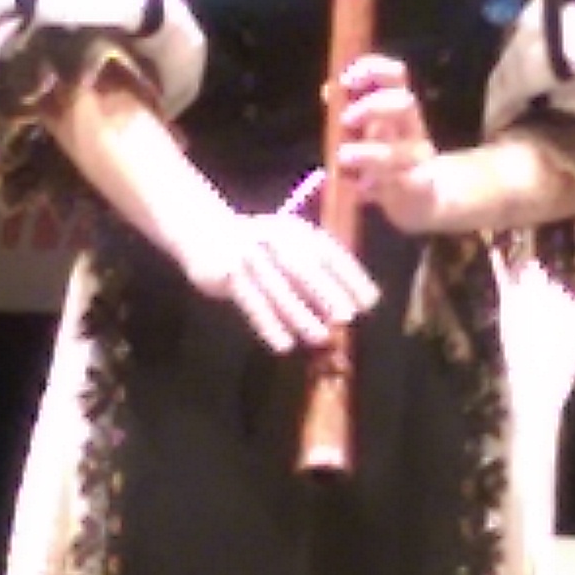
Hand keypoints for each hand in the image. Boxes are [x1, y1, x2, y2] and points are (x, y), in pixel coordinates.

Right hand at [179, 201, 379, 353]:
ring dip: (300, 314)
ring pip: (278, 288)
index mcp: (297, 231)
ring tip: (320, 338)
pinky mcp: (228, 273)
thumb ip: (316, 273)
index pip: (329, 252)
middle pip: (304, 267)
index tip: (370, 302)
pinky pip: (251, 302)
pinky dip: (268, 324)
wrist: (203, 230)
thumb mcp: (288, 248)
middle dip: (327, 292)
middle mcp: (276, 239)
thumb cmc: (258, 247)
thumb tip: (350, 309)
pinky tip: (283, 345)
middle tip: (348, 318)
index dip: (351, 276)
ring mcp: (250, 255)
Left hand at [339, 55, 441, 231]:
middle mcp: (413, 131)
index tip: (346, 79)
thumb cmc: (386, 160)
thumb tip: (329, 91)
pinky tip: (358, 188)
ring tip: (344, 156)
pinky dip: (372, 184)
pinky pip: (396, 185)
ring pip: (397, 153)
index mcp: (401, 110)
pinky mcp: (413, 192)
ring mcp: (415, 163)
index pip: (396, 76)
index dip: (372, 70)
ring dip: (367, 154)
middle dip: (372, 107)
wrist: (422, 201)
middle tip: (345, 119)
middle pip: (404, 104)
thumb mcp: (368, 131)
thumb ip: (350, 111)